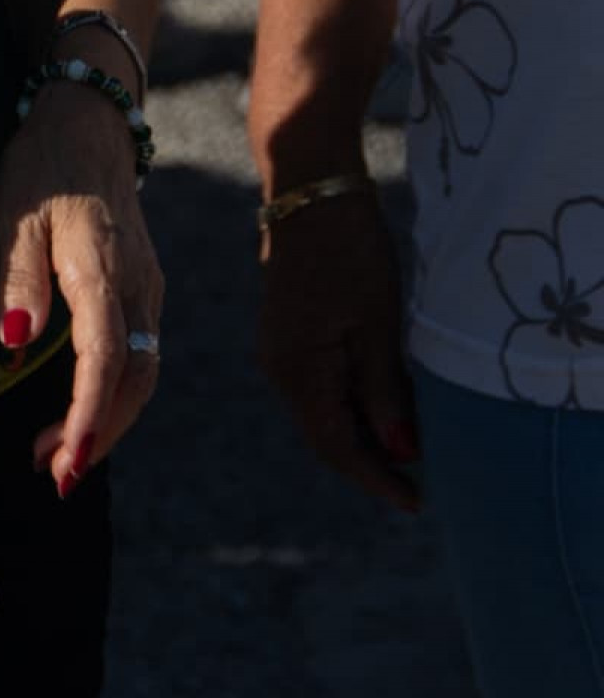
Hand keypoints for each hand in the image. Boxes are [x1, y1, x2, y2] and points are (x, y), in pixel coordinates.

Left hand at [0, 81, 164, 496]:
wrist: (89, 126)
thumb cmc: (42, 168)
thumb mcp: (14, 216)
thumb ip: (17, 279)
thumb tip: (16, 342)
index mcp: (101, 270)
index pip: (104, 359)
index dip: (89, 416)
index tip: (67, 459)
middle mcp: (138, 286)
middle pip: (134, 379)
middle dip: (100, 434)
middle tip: (55, 474)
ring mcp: (148, 289)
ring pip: (143, 373)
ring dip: (109, 421)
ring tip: (61, 457)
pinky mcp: (145, 289)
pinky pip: (140, 355)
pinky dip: (115, 395)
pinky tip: (82, 415)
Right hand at [257, 188, 419, 510]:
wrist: (309, 195)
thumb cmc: (349, 253)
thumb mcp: (378, 323)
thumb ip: (384, 390)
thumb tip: (399, 449)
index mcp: (297, 372)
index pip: (336, 446)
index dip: (376, 479)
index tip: (415, 502)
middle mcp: (279, 370)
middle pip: (324, 435)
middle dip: (370, 464)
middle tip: (417, 485)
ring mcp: (279, 354)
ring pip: (321, 412)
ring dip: (361, 436)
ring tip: (407, 452)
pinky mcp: (287, 338)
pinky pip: (318, 388)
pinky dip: (349, 407)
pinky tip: (379, 408)